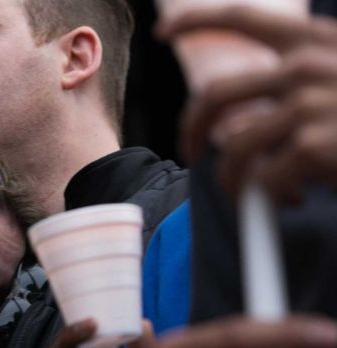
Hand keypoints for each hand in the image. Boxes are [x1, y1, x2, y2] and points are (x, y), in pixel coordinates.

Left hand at [158, 6, 336, 202]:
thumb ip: (302, 80)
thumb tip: (245, 119)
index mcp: (313, 41)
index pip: (241, 16)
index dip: (195, 21)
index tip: (164, 32)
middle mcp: (304, 65)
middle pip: (214, 96)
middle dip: (190, 129)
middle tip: (189, 152)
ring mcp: (307, 104)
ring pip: (233, 146)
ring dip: (230, 178)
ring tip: (244, 193)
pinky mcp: (313, 143)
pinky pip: (265, 178)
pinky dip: (269, 196)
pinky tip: (291, 200)